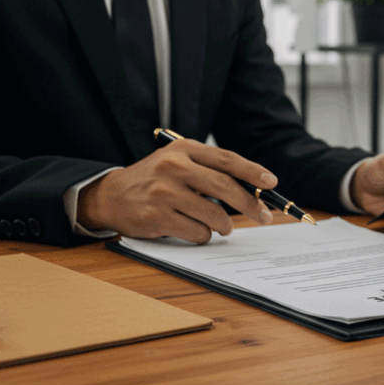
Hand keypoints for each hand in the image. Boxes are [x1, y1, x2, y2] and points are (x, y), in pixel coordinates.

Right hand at [78, 139, 278, 242]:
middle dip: (249, 204)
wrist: (111, 195)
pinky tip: (196, 229)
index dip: (252, 171)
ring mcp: (163, 192)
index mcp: (183, 149)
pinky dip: (204, 235)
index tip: (272, 183)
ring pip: (213, 214)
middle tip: (263, 216)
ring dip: (225, 225)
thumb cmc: (154, 180)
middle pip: (224, 187)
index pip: (226, 159)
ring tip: (224, 226)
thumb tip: (253, 189)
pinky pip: (197, 231)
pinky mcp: (157, 217)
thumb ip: (210, 169)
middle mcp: (173, 167)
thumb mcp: (179, 162)